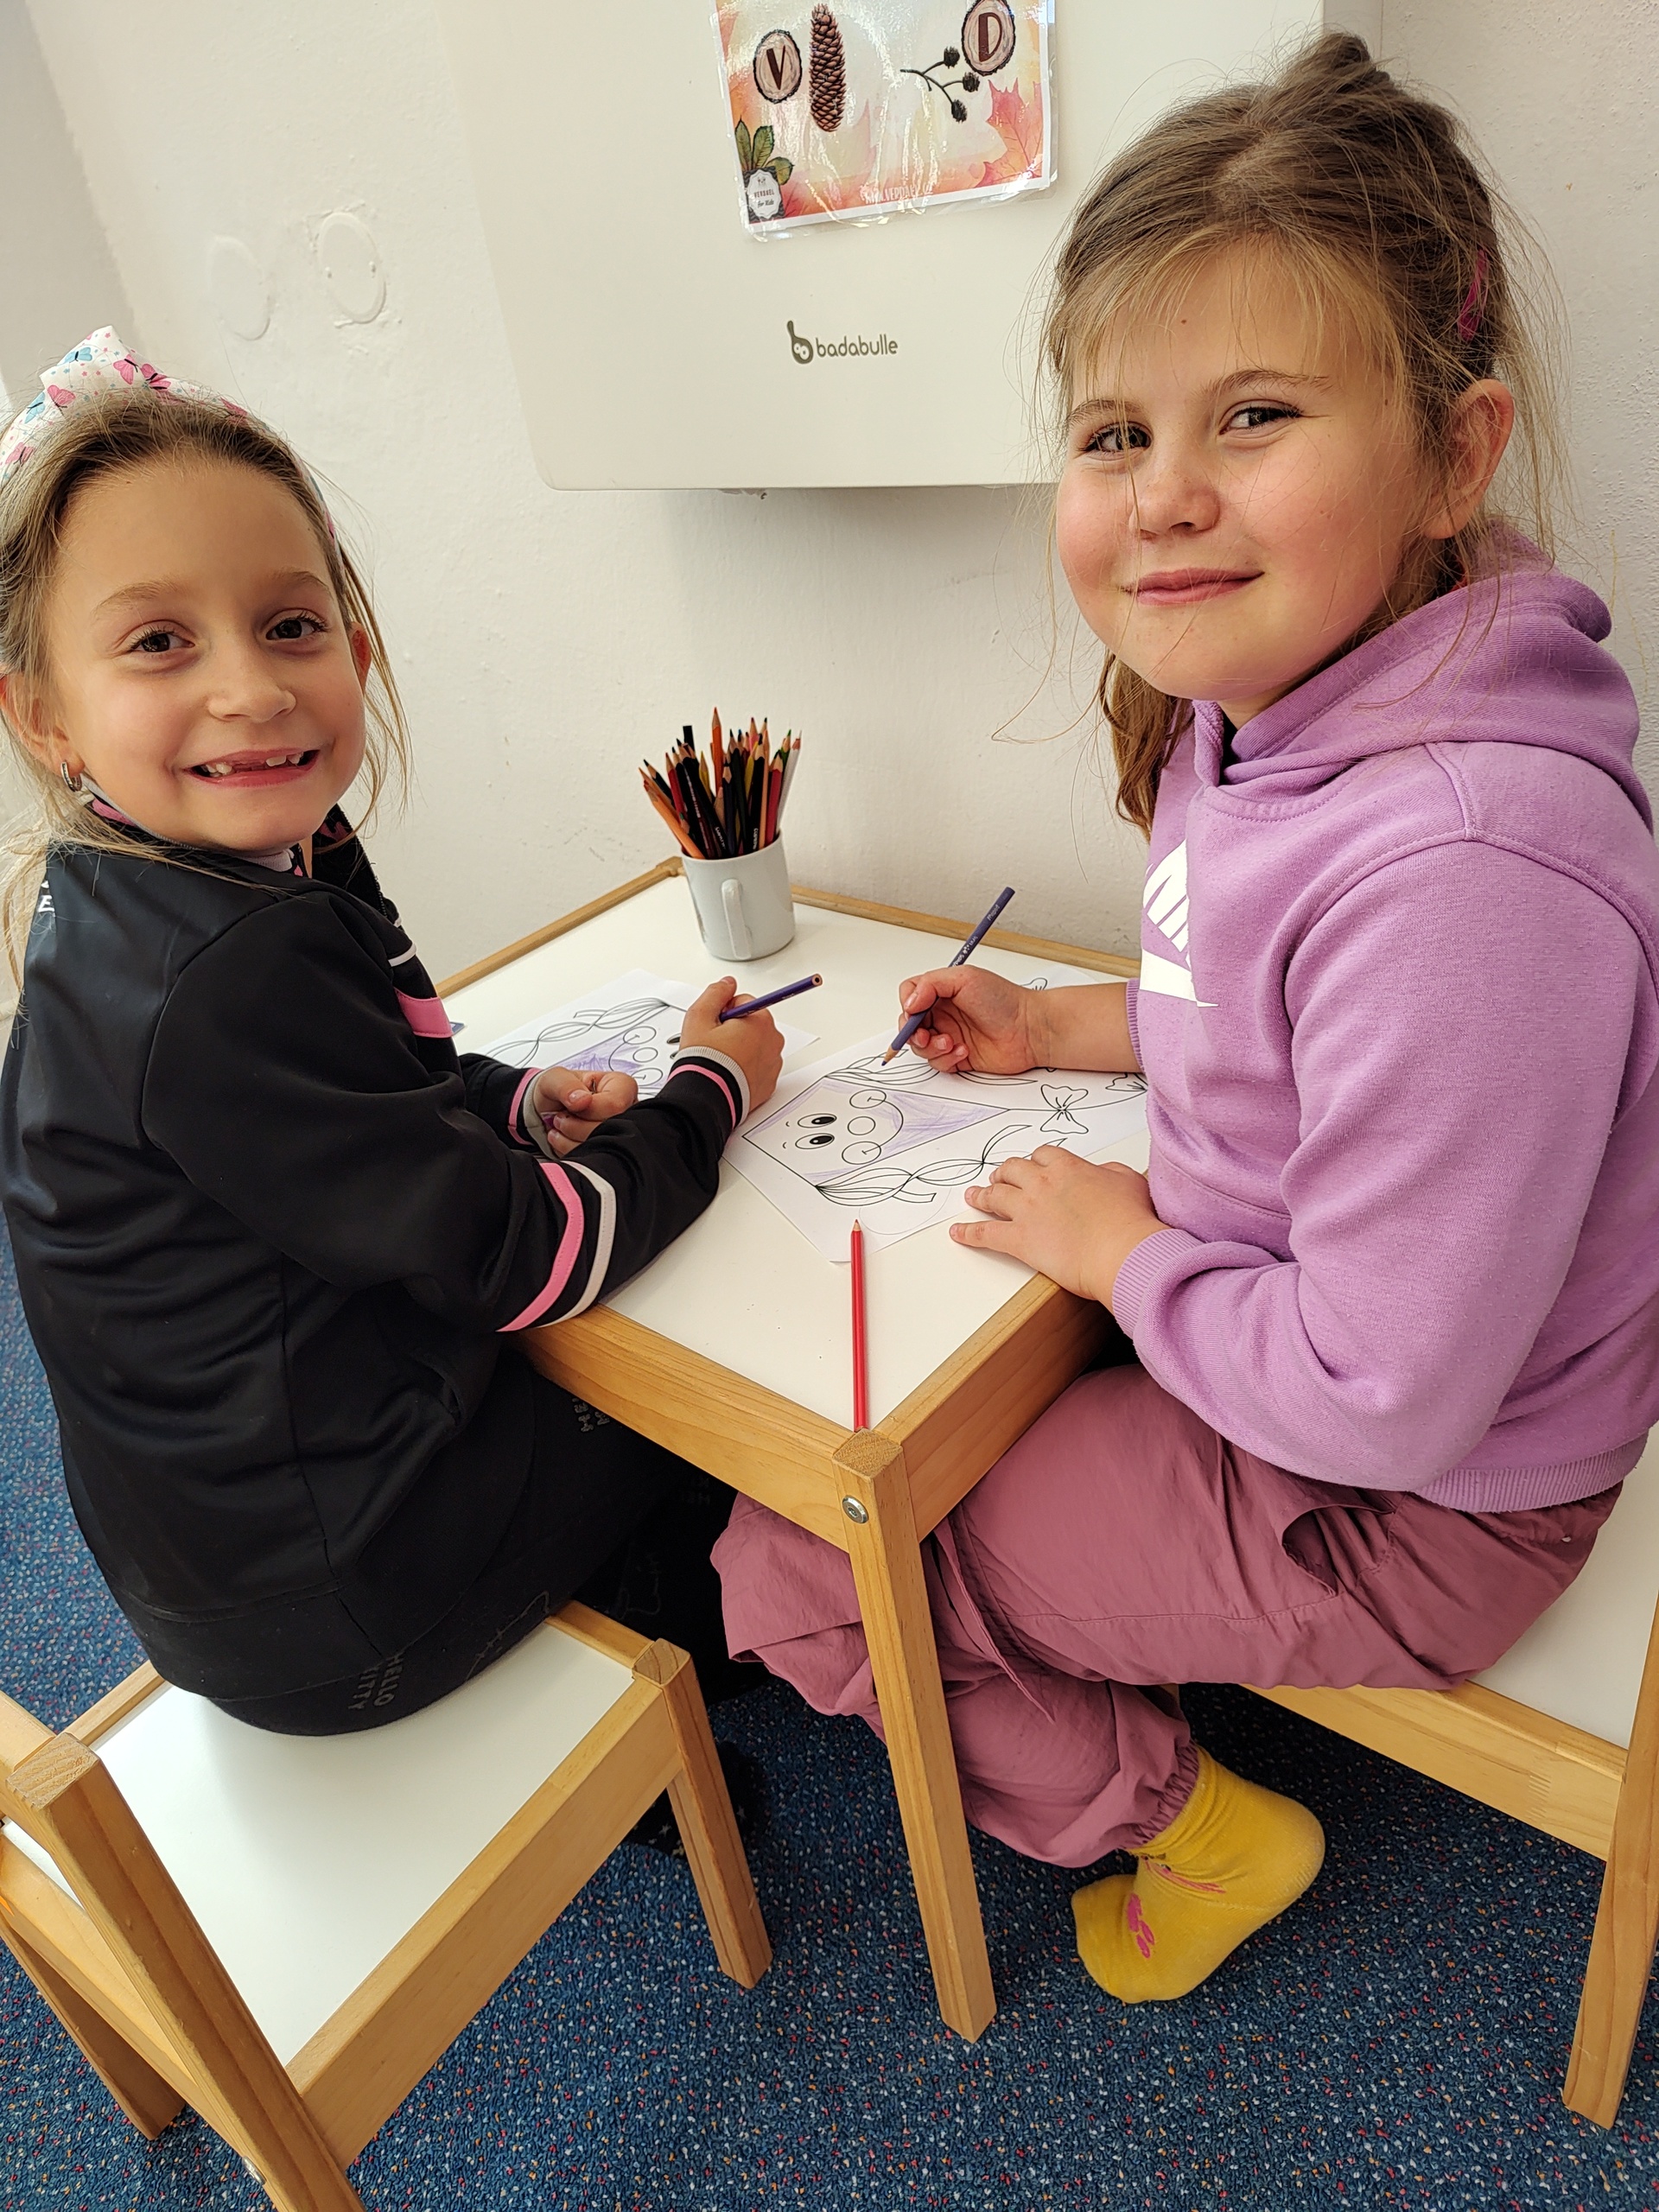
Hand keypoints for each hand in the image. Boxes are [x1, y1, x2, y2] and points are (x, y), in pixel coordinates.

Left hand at [532, 1066, 637, 1154]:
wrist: (546, 1113)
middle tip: (562, 1118)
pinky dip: (572, 1152)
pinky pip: (595, 1159)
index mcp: (621, 1086)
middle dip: (576, 1127)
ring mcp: (620, 1133)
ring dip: (571, 1141)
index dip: (589, 1111)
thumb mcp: (554, 1079)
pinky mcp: (610, 1151)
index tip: (572, 1107)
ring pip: (602, 1148)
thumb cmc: (557, 1092)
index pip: (616, 1105)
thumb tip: (581, 1100)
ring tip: (562, 1128)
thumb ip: (566, 1085)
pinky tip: (565, 1140)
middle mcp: (627, 1111)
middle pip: (610, 1130)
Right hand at [679, 976, 783, 1110]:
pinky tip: (729, 1073)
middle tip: (714, 1044)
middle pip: (751, 1024)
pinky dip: (745, 1068)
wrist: (708, 1099)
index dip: (722, 1012)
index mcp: (760, 1021)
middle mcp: (773, 1041)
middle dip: (733, 1030)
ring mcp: (773, 1064)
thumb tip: (727, 984)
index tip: (714, 1025)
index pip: (743, 1002)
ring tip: (720, 1061)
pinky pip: (758, 1068)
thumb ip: (715, 993)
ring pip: (755, 1046)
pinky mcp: (769, 1083)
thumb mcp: (699, 1017)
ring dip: (740, 1049)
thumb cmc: (704, 1061)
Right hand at [896, 965, 1045, 1073]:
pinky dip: (946, 1059)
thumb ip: (930, 984)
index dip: (907, 1006)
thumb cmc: (1004, 1000)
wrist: (1029, 1029)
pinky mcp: (957, 1056)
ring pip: (921, 1047)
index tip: (915, 1012)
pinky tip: (963, 1051)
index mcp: (941, 992)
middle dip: (913, 1033)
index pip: (909, 996)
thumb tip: (909, 1002)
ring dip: (931, 1048)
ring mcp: (949, 1035)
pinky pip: (938, 1063)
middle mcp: (943, 1013)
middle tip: (925, 1035)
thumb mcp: (964, 978)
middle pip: (909, 1026)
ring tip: (950, 1042)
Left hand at [951, 1148, 1164, 1310]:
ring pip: (995, 1195)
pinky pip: (985, 1233)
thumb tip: (1102, 1172)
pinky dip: (968, 1232)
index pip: (1042, 1156)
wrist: (1122, 1250)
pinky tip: (958, 1232)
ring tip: (973, 1196)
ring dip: (982, 1194)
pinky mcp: (1018, 1239)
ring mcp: (1027, 1209)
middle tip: (999, 1179)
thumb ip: (1110, 1171)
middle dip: (1004, 1174)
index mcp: (1068, 1167)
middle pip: (1013, 1170)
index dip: (1035, 1162)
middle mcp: (1042, 1183)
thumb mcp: (1129, 1180)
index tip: (1034, 1166)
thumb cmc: (1131, 1219)